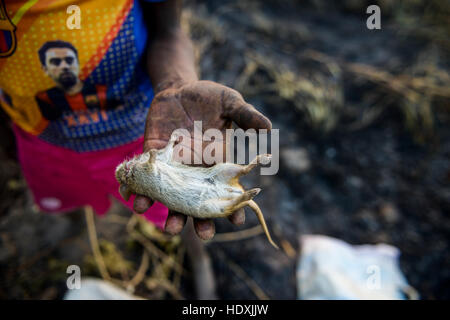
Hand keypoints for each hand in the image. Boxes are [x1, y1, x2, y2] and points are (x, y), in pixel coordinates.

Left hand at [132, 80, 271, 239]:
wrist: (178, 88)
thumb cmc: (209, 97)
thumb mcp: (230, 102)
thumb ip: (247, 115)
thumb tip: (269, 128)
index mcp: (218, 162)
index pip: (227, 189)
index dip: (233, 206)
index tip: (237, 220)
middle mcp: (196, 171)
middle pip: (200, 202)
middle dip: (202, 220)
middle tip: (205, 234)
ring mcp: (174, 167)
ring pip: (173, 198)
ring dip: (171, 215)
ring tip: (170, 228)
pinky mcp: (154, 156)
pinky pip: (146, 178)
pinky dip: (139, 191)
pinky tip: (135, 201)